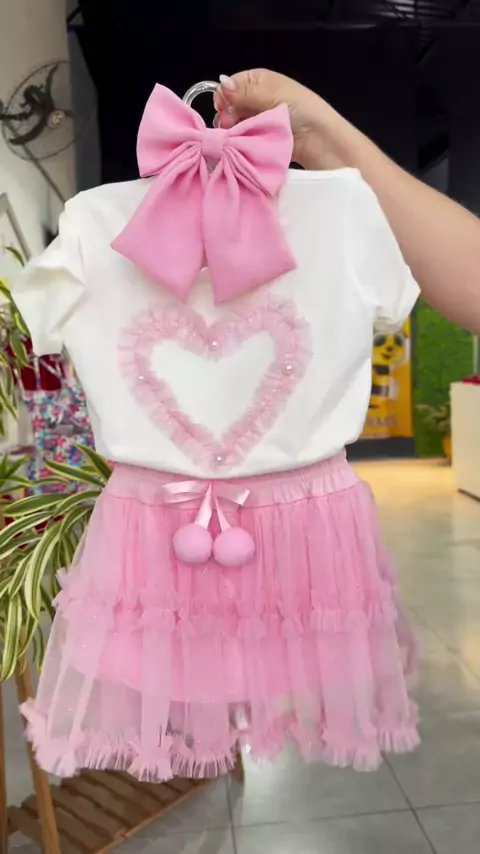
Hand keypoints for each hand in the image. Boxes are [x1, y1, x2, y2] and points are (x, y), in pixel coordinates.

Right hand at [214, 69, 346, 168]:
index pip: (232, 84)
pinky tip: (239, 147)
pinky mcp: (262, 140)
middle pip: (231, 105)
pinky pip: (245, 139)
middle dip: (227, 115)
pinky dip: (240, 142)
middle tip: (229, 126)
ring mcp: (260, 120)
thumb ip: (246, 91)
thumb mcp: (274, 94)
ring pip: (236, 123)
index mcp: (261, 81)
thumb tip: (221, 84)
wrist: (322, 140)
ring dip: (233, 131)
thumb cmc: (302, 111)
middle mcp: (258, 98)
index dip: (225, 95)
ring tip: (234, 139)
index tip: (223, 109)